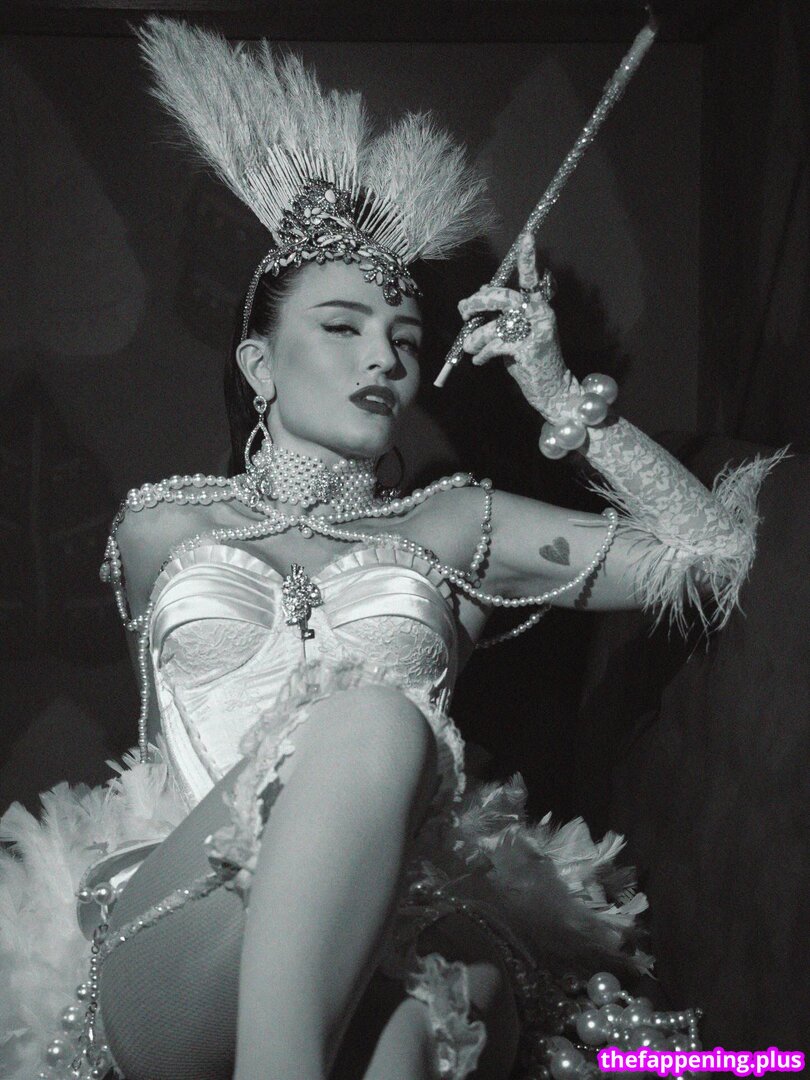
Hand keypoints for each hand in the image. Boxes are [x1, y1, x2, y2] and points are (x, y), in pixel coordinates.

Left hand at [457, 232, 577, 421]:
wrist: (552, 389)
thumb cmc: (530, 359)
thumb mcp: (516, 332)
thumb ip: (502, 313)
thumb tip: (479, 294)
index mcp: (538, 305)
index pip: (532, 276)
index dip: (528, 257)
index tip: (527, 235)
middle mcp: (540, 313)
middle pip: (503, 296)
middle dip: (477, 302)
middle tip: (464, 310)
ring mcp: (536, 330)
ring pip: (495, 324)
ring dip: (475, 337)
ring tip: (470, 347)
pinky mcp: (529, 349)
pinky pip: (496, 344)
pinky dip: (483, 353)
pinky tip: (480, 360)